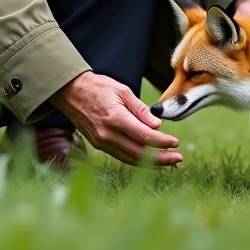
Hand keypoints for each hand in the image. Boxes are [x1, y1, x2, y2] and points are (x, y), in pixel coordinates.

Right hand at [49, 71, 183, 166]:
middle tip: (178, 158)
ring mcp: (101, 142)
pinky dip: (137, 160)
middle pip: (139, 152)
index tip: (176, 142)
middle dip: (161, 157)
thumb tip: (157, 125)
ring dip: (151, 162)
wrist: (71, 92)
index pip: (143, 136)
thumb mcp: (122, 91)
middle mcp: (107, 134)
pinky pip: (121, 156)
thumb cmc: (98, 87)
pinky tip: (150, 159)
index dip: (161, 142)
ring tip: (169, 162)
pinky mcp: (99, 145)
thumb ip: (140, 110)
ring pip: (130, 158)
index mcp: (115, 118)